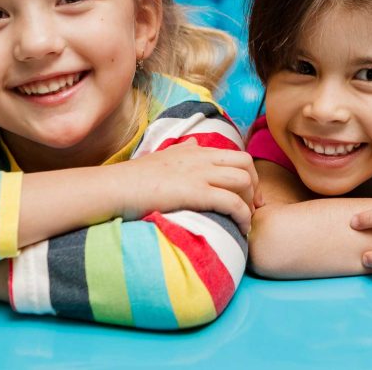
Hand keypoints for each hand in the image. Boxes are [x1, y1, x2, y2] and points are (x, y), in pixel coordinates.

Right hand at [120, 140, 259, 234]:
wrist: (116, 187)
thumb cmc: (134, 178)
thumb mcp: (161, 156)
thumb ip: (181, 150)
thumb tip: (194, 142)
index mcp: (195, 151)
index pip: (236, 156)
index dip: (247, 175)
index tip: (246, 196)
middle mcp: (201, 158)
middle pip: (246, 164)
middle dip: (255, 186)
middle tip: (251, 208)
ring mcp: (200, 173)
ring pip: (244, 180)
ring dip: (250, 203)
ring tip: (244, 222)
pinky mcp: (196, 192)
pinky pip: (233, 202)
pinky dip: (243, 216)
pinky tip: (240, 229)